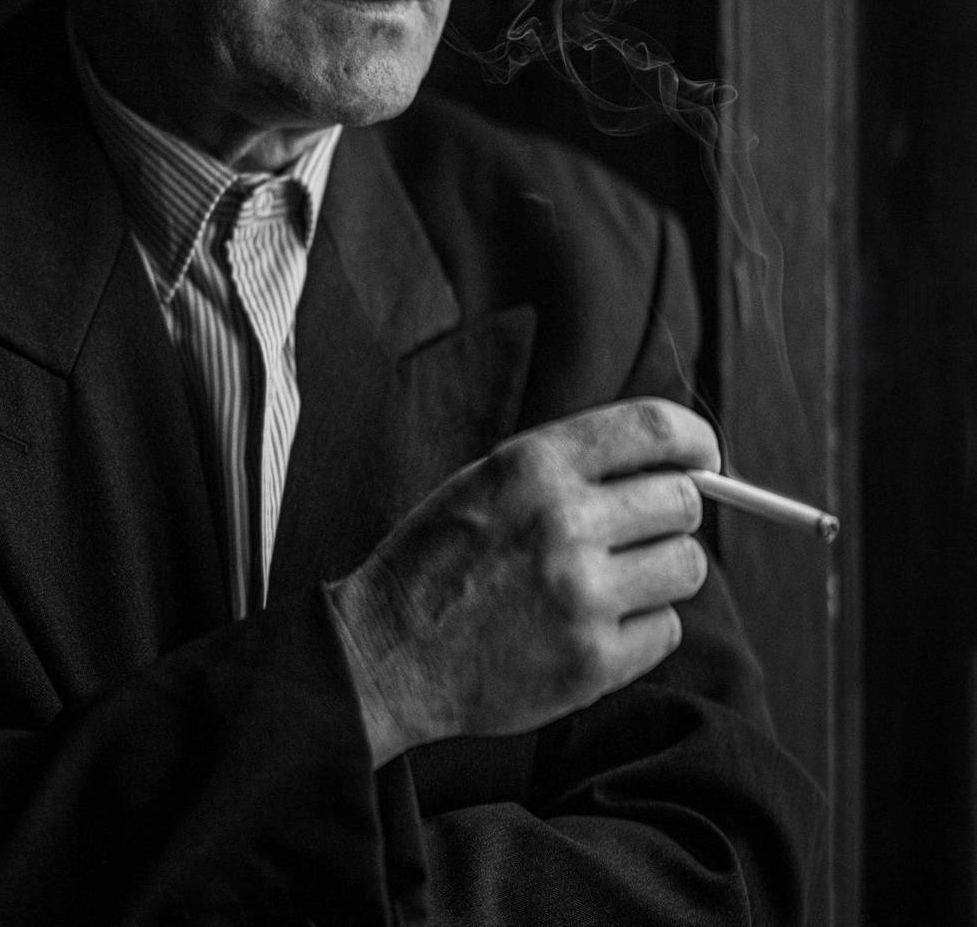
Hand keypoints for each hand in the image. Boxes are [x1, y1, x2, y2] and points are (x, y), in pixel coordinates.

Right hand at [328, 397, 719, 766]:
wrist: (386, 652)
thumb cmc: (442, 558)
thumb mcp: (490, 479)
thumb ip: (573, 465)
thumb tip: (675, 463)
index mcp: (535, 464)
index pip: (654, 428)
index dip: (693, 440)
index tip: (704, 456)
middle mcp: (565, 522)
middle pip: (682, 501)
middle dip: (671, 513)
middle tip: (638, 532)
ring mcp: (581, 595)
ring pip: (686, 566)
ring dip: (661, 571)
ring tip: (611, 581)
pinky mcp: (592, 661)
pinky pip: (665, 629)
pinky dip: (641, 628)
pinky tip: (590, 626)